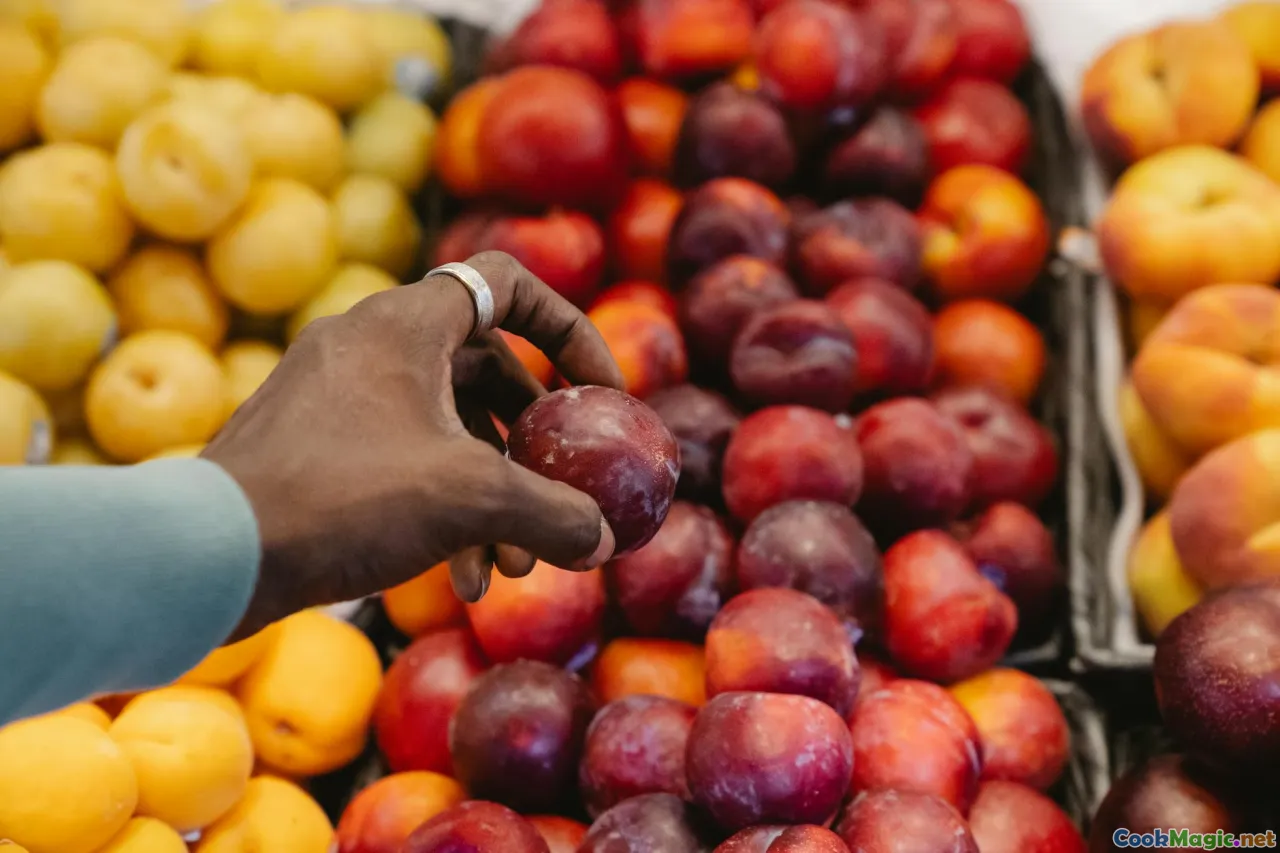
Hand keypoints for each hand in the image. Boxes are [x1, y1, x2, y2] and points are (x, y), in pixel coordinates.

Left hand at [202, 252, 624, 639]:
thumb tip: (605, 540)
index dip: (570, 332)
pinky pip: (399, 459)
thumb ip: (552, 512)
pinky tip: (460, 578)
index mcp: (406, 323)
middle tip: (560, 495)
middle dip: (531, 444)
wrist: (208, 553)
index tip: (604, 393)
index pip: (510, 284)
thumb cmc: (344, 499)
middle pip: (484, 371)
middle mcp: (368, 343)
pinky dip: (439, 508)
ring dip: (490, 492)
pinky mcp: (311, 445)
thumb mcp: (470, 500)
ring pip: (443, 428)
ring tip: (511, 567)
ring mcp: (334, 395)